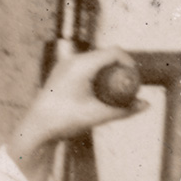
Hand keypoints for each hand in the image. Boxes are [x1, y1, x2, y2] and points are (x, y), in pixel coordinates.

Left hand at [9, 46, 144, 180]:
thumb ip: (124, 110)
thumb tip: (146, 105)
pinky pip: (85, 65)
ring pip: (95, 59)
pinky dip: (96, 72)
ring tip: (113, 88)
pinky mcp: (60, 71)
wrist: (35, 129)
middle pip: (105, 54)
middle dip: (119, 66)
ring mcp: (64, 64)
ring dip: (107, 69)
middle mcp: (71, 60)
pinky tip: (99, 87)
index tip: (133, 78)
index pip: (114, 52)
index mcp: (81, 65)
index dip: (129, 62)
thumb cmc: (62, 122)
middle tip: (126, 84)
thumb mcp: (97, 115)